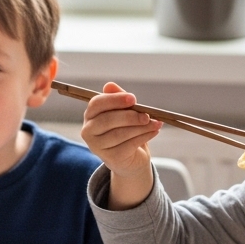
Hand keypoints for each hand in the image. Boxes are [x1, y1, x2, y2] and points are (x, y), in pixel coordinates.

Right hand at [81, 82, 159, 208]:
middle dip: (130, 116)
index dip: (115, 100)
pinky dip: (144, 137)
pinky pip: (129, 145)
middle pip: (107, 120)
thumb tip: (110, 85)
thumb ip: (118, 98)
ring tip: (156, 123)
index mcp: (90, 115)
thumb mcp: (123, 111)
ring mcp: (98, 147)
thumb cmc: (125, 129)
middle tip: (147, 115)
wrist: (130, 157)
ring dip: (141, 127)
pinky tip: (154, 131)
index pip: (97, 104)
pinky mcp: (111, 158)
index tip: (133, 99)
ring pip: (120, 134)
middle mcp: (89, 131)